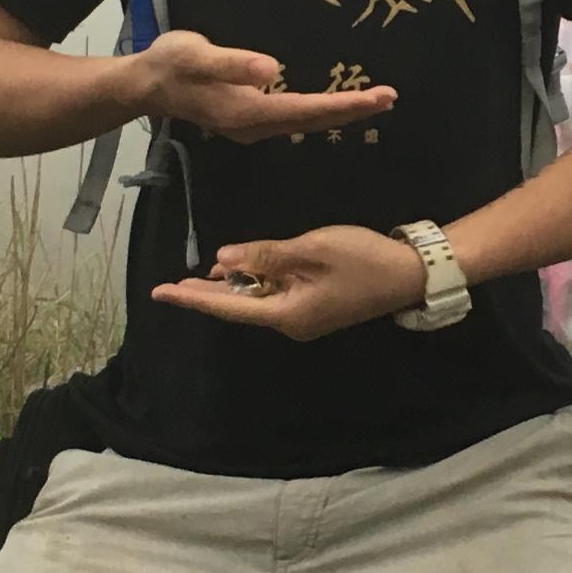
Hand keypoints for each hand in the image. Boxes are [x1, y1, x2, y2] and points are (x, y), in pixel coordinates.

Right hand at [137, 30, 395, 143]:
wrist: (144, 84)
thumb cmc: (170, 64)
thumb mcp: (197, 55)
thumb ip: (233, 63)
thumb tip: (273, 69)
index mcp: (248, 113)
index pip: (307, 110)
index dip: (344, 105)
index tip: (378, 98)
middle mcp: (255, 126)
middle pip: (313, 121)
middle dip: (352, 111)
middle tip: (389, 98)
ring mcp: (251, 125)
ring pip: (305, 121)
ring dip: (338, 112)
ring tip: (371, 100)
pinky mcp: (248, 118)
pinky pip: (293, 117)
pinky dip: (319, 110)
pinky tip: (332, 102)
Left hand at [153, 226, 428, 342]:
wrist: (411, 273)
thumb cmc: (362, 259)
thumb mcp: (311, 249)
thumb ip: (266, 255)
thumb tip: (224, 259)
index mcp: (286, 314)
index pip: (229, 307)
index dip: (193, 298)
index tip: (161, 292)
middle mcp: (290, 323)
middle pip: (239, 308)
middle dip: (206, 294)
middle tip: (170, 285)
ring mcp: (304, 317)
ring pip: (256, 301)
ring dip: (232, 287)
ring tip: (200, 273)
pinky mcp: (315, 307)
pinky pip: (274, 297)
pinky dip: (255, 284)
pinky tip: (241, 270)